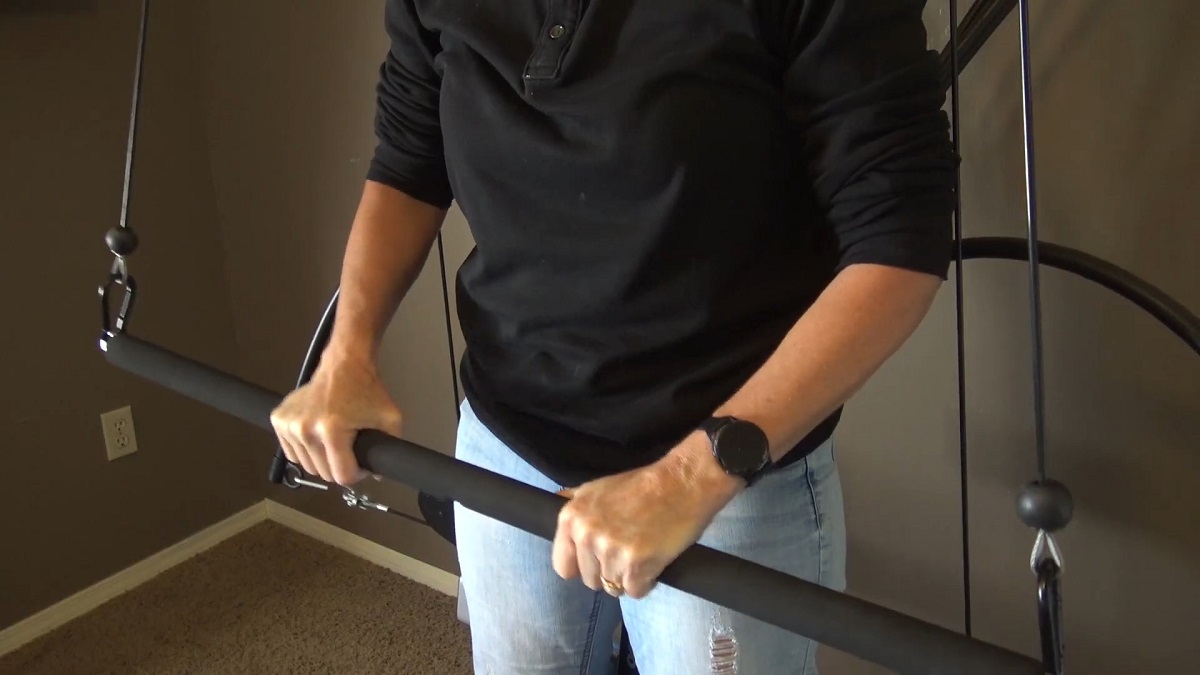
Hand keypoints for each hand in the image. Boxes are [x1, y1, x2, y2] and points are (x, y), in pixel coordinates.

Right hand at [269, 352, 402, 486]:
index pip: (341, 476)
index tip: (362, 460)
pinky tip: (317, 435)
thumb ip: (389, 449)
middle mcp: (306, 429)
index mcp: (332, 431)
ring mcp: (289, 425)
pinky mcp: (278, 420)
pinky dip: (305, 451)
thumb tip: (377, 474)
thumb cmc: (366, 390)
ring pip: (306, 467)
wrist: (343, 364)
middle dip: (339, 466)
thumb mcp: (389, 419)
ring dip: (321, 460)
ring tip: (333, 439)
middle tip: (349, 448)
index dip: (357, 473)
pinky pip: (293, 454)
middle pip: (324, 474)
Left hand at [552, 434, 743, 598]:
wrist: (682, 483)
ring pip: (613, 588)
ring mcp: (611, 552)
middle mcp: (586, 536)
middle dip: (609, 571)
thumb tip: (554, 502)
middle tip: (629, 550)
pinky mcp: (637, 566)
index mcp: (571, 518)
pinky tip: (654, 561)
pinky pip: (635, 592)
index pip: (563, 566)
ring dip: (629, 577)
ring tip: (644, 552)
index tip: (598, 559)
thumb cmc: (642, 485)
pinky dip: (647, 582)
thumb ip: (573, 503)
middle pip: (590, 580)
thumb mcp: (596, 488)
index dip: (582, 565)